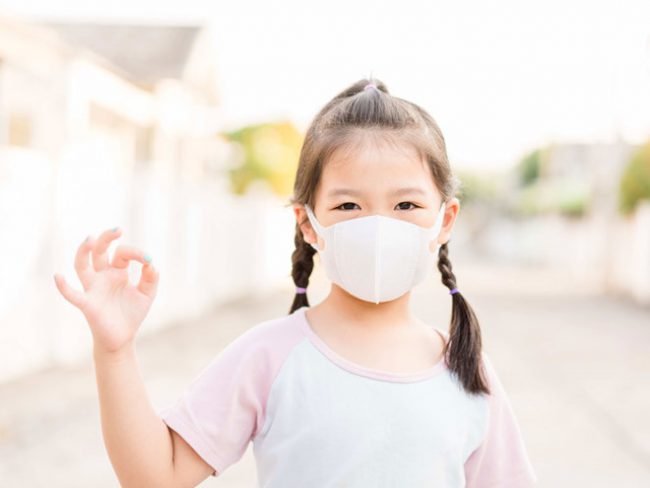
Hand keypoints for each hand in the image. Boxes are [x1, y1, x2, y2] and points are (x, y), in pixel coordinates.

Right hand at [53, 227, 159, 354]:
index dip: (136, 253)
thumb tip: (151, 263)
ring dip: (84, 252)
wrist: (123, 338)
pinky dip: (63, 286)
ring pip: (82, 266)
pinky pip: (72, 294)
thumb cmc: (131, 314)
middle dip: (106, 239)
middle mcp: (103, 276)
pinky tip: (58, 276)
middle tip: (117, 230)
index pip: (123, 254)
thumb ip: (151, 278)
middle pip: (99, 252)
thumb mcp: (147, 294)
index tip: (148, 260)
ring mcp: (93, 288)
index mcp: (117, 272)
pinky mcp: (87, 304)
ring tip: (90, 239)